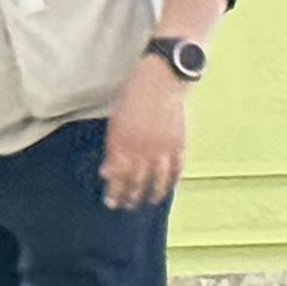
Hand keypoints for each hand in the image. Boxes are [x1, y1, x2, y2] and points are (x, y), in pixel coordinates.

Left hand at [101, 58, 189, 209]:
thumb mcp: (116, 121)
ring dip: (151, 194)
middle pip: (136, 180)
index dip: (114, 191)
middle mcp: (142, 148)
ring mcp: (163, 147)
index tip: (111, 202)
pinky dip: (172, 180)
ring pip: (157, 180)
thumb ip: (113, 149)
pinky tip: (167, 188)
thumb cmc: (133, 96)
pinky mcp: (180, 143)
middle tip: (125, 206)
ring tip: (147, 202)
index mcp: (122, 142)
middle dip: (129, 196)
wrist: (161, 78)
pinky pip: (177, 168)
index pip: (118, 176)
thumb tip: (106, 173)